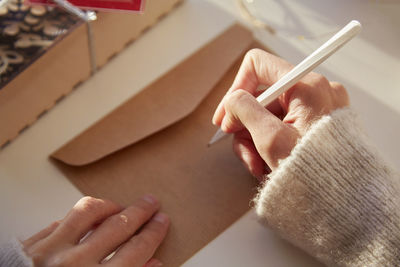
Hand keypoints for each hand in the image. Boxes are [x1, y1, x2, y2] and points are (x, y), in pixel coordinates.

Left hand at [22, 195, 168, 266]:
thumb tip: (154, 263)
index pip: (136, 250)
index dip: (153, 233)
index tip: (161, 221)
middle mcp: (75, 263)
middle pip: (118, 226)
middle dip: (140, 212)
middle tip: (151, 203)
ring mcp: (50, 251)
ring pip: (87, 212)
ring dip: (109, 206)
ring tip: (120, 206)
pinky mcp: (30, 246)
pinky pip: (59, 221)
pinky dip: (77, 218)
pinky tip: (88, 220)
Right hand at [212, 49, 348, 179]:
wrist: (344, 200)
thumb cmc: (313, 171)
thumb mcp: (271, 139)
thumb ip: (244, 110)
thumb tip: (232, 101)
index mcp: (306, 86)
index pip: (258, 66)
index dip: (236, 89)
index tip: (227, 117)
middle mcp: (314, 90)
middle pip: (261, 97)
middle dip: (245, 126)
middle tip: (242, 150)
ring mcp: (317, 108)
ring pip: (269, 115)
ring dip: (255, 141)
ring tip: (257, 166)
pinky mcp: (316, 124)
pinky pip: (283, 125)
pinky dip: (270, 144)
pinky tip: (268, 165)